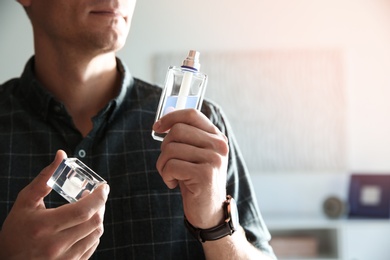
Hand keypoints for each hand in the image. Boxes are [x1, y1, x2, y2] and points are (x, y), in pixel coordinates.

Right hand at [0, 150, 109, 259]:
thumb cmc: (16, 231)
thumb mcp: (25, 202)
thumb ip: (45, 178)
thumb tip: (62, 155)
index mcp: (45, 227)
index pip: (83, 210)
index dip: (99, 197)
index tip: (104, 186)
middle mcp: (57, 245)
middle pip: (94, 222)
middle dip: (101, 205)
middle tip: (98, 195)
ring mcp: (65, 259)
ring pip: (96, 234)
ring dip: (98, 217)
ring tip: (92, 208)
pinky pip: (92, 246)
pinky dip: (94, 232)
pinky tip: (87, 224)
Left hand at [153, 109, 228, 228]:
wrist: (208, 210)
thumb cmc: (195, 180)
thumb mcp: (194, 155)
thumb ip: (185, 137)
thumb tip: (162, 121)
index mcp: (216, 137)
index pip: (191, 114)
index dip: (170, 117)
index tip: (157, 127)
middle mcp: (218, 146)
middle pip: (177, 130)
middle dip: (164, 147)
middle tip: (168, 162)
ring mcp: (214, 160)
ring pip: (171, 149)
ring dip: (163, 165)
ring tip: (171, 175)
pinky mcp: (205, 175)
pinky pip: (171, 166)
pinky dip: (166, 176)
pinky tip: (174, 183)